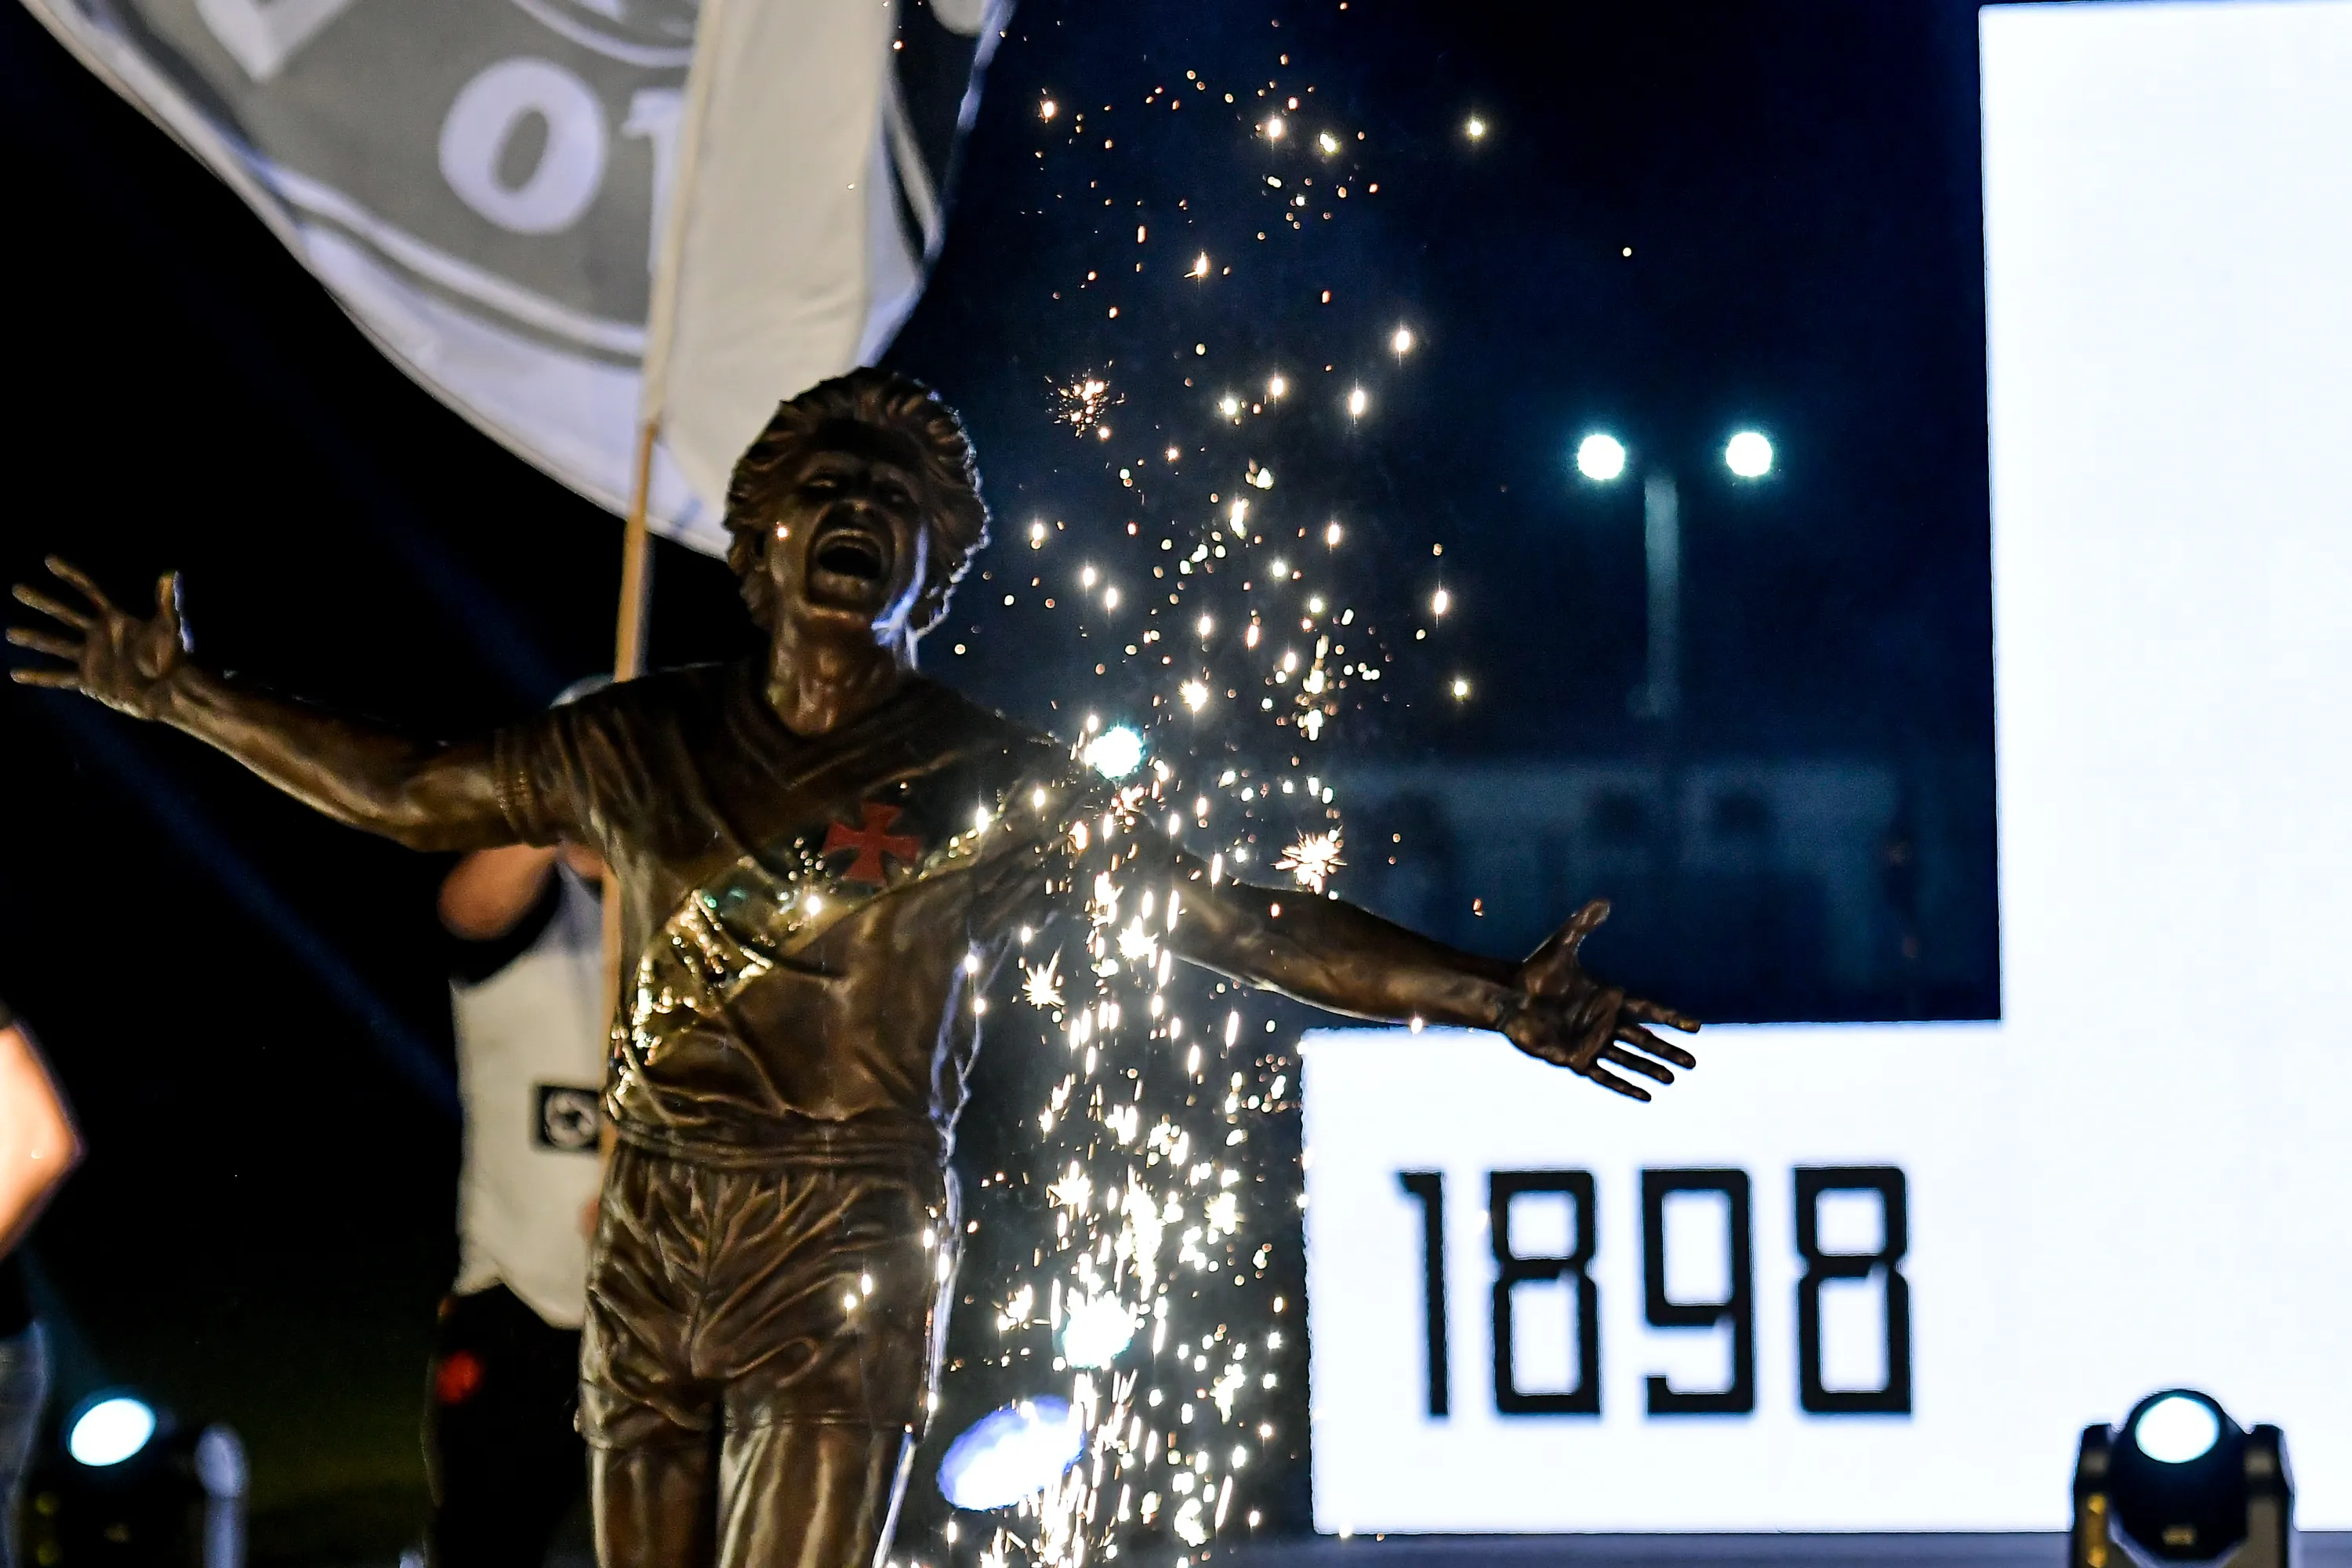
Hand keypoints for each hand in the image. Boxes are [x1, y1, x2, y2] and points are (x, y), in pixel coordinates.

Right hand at [9, 557, 189, 718]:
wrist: (171, 690)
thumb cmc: (174, 657)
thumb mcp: (169, 626)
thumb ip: (166, 601)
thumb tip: (170, 573)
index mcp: (115, 619)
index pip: (88, 592)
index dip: (71, 576)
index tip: (50, 560)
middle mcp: (99, 635)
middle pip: (64, 613)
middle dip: (42, 601)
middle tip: (17, 589)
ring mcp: (92, 657)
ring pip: (55, 644)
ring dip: (33, 637)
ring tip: (10, 633)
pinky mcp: (89, 680)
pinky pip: (58, 677)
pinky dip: (38, 676)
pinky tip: (17, 674)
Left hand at [1500, 899, 1700, 1101]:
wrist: (1507, 998)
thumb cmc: (1534, 973)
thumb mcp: (1561, 946)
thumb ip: (1582, 926)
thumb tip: (1603, 901)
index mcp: (1607, 998)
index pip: (1648, 1010)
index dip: (1671, 1018)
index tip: (1695, 1026)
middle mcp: (1602, 1022)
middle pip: (1644, 1039)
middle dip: (1668, 1051)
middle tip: (1692, 1063)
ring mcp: (1590, 1042)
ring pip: (1629, 1060)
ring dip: (1651, 1070)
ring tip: (1672, 1080)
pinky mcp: (1574, 1058)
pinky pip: (1604, 1076)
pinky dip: (1624, 1086)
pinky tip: (1643, 1096)